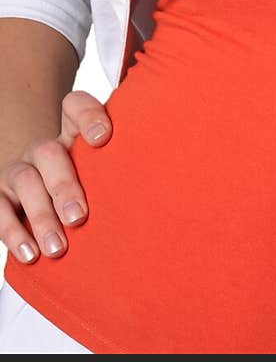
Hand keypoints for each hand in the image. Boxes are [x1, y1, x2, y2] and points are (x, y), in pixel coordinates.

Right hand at [0, 90, 112, 263]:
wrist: (55, 210)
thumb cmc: (97, 192)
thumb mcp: (109, 178)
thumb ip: (127, 173)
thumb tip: (172, 193)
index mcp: (74, 136)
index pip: (74, 106)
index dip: (86, 114)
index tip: (103, 137)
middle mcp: (45, 150)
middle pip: (49, 151)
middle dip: (64, 185)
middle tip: (80, 218)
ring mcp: (21, 172)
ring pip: (25, 180)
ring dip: (41, 216)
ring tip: (59, 248)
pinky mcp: (1, 197)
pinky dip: (12, 233)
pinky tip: (30, 255)